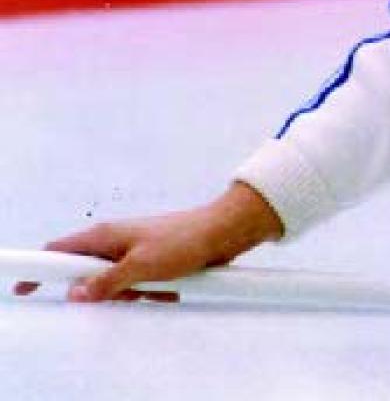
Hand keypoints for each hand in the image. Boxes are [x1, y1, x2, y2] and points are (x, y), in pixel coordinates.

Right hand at [11, 182, 282, 302]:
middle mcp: (115, 241)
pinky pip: (139, 285)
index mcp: (104, 236)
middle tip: (128, 292)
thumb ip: (106, 282)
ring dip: (133, 294)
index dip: (41, 269)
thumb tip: (75, 294)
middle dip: (103, 292)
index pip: (58, 250)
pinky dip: (152, 291)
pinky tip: (172, 288)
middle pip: (88, 275)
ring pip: (115, 284)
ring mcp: (133, 250)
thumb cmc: (185, 241)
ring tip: (158, 287)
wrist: (225, 232)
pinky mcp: (152, 260)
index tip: (27, 288)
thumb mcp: (141, 267)